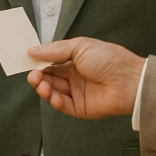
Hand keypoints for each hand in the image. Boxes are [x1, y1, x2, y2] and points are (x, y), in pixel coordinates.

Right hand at [26, 37, 144, 118]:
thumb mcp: (79, 47)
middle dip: (38, 75)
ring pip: (53, 91)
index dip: (38, 61)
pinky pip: (63, 105)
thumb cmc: (109, 59)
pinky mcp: (80, 107)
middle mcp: (74, 76)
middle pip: (49, 77)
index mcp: (74, 59)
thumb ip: (54, 50)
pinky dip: (54, 100)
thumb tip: (32, 51)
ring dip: (44, 88)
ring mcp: (77, 92)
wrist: (129, 81)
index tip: (26, 60)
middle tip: (32, 74)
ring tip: (40, 84)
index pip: (50, 61)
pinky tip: (52, 95)